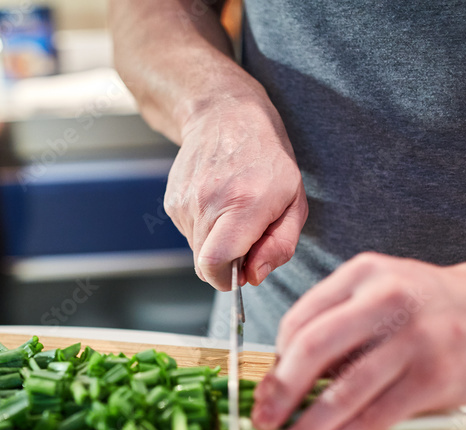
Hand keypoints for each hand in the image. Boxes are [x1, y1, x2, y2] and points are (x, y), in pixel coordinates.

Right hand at [163, 98, 307, 290]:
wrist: (224, 114)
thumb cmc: (268, 159)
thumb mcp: (295, 201)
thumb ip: (279, 245)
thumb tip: (254, 276)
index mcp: (243, 204)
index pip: (215, 264)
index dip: (226, 279)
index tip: (240, 274)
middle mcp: (207, 203)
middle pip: (205, 263)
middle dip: (227, 262)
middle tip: (246, 235)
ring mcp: (184, 201)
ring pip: (196, 249)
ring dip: (216, 242)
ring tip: (232, 210)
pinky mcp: (171, 201)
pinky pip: (188, 232)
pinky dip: (204, 227)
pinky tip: (216, 201)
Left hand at [251, 252, 465, 429]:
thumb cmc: (428, 307)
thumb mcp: (379, 291)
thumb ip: (336, 322)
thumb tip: (284, 379)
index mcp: (362, 275)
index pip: (301, 321)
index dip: (276, 363)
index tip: (264, 394)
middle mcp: (385, 299)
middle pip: (313, 349)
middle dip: (279, 393)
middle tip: (261, 423)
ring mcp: (414, 339)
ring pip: (344, 392)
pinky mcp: (434, 377)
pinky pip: (376, 417)